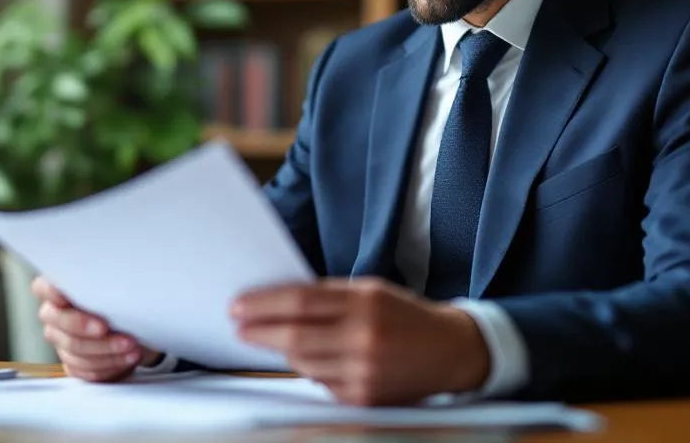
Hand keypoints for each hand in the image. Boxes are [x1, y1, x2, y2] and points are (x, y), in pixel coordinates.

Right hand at [32, 276, 160, 381]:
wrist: (133, 326)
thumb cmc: (120, 299)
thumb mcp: (114, 285)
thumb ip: (104, 282)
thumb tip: (118, 275)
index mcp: (58, 289)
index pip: (43, 288)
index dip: (51, 293)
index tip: (64, 298)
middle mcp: (54, 315)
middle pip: (59, 323)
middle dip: (83, 326)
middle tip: (106, 328)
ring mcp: (62, 341)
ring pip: (74, 350)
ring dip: (106, 349)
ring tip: (131, 345)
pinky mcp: (74, 363)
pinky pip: (85, 370)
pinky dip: (109, 365)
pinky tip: (126, 358)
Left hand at [231, 277, 490, 405]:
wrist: (451, 350)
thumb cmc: (405, 315)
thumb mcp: (372, 291)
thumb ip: (329, 295)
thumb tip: (279, 301)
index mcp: (366, 301)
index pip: (301, 301)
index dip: (264, 304)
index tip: (239, 305)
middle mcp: (365, 336)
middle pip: (295, 335)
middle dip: (259, 331)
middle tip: (239, 326)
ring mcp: (365, 370)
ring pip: (303, 362)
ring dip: (283, 351)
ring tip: (274, 339)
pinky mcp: (365, 397)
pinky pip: (321, 383)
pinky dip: (311, 369)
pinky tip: (315, 358)